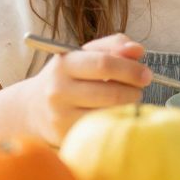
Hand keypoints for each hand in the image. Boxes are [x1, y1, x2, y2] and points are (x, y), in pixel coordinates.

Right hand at [25, 33, 149, 143]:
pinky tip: (115, 112)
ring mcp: (60, 115)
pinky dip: (116, 119)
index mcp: (64, 63)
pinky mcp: (65, 134)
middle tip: (140, 88)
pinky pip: (102, 127)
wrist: (33, 108)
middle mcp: (58, 90)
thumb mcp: (85, 53)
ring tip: (128, 98)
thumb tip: (137, 50)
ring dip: (128, 105)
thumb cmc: (68, 76)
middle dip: (134, 90)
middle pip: (111, 92)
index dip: (131, 69)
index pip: (104, 64)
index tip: (146, 74)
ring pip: (109, 112)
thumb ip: (114, 46)